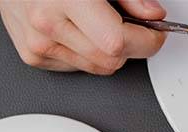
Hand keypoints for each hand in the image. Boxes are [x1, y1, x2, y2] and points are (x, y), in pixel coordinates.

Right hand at [0, 0, 167, 74]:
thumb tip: (153, 15)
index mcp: (64, 0)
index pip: (117, 42)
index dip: (145, 41)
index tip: (155, 34)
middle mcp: (47, 25)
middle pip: (109, 61)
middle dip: (131, 48)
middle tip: (134, 29)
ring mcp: (37, 45)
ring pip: (95, 69)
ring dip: (107, 52)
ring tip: (98, 23)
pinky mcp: (32, 56)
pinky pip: (75, 67)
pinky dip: (85, 53)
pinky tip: (77, 29)